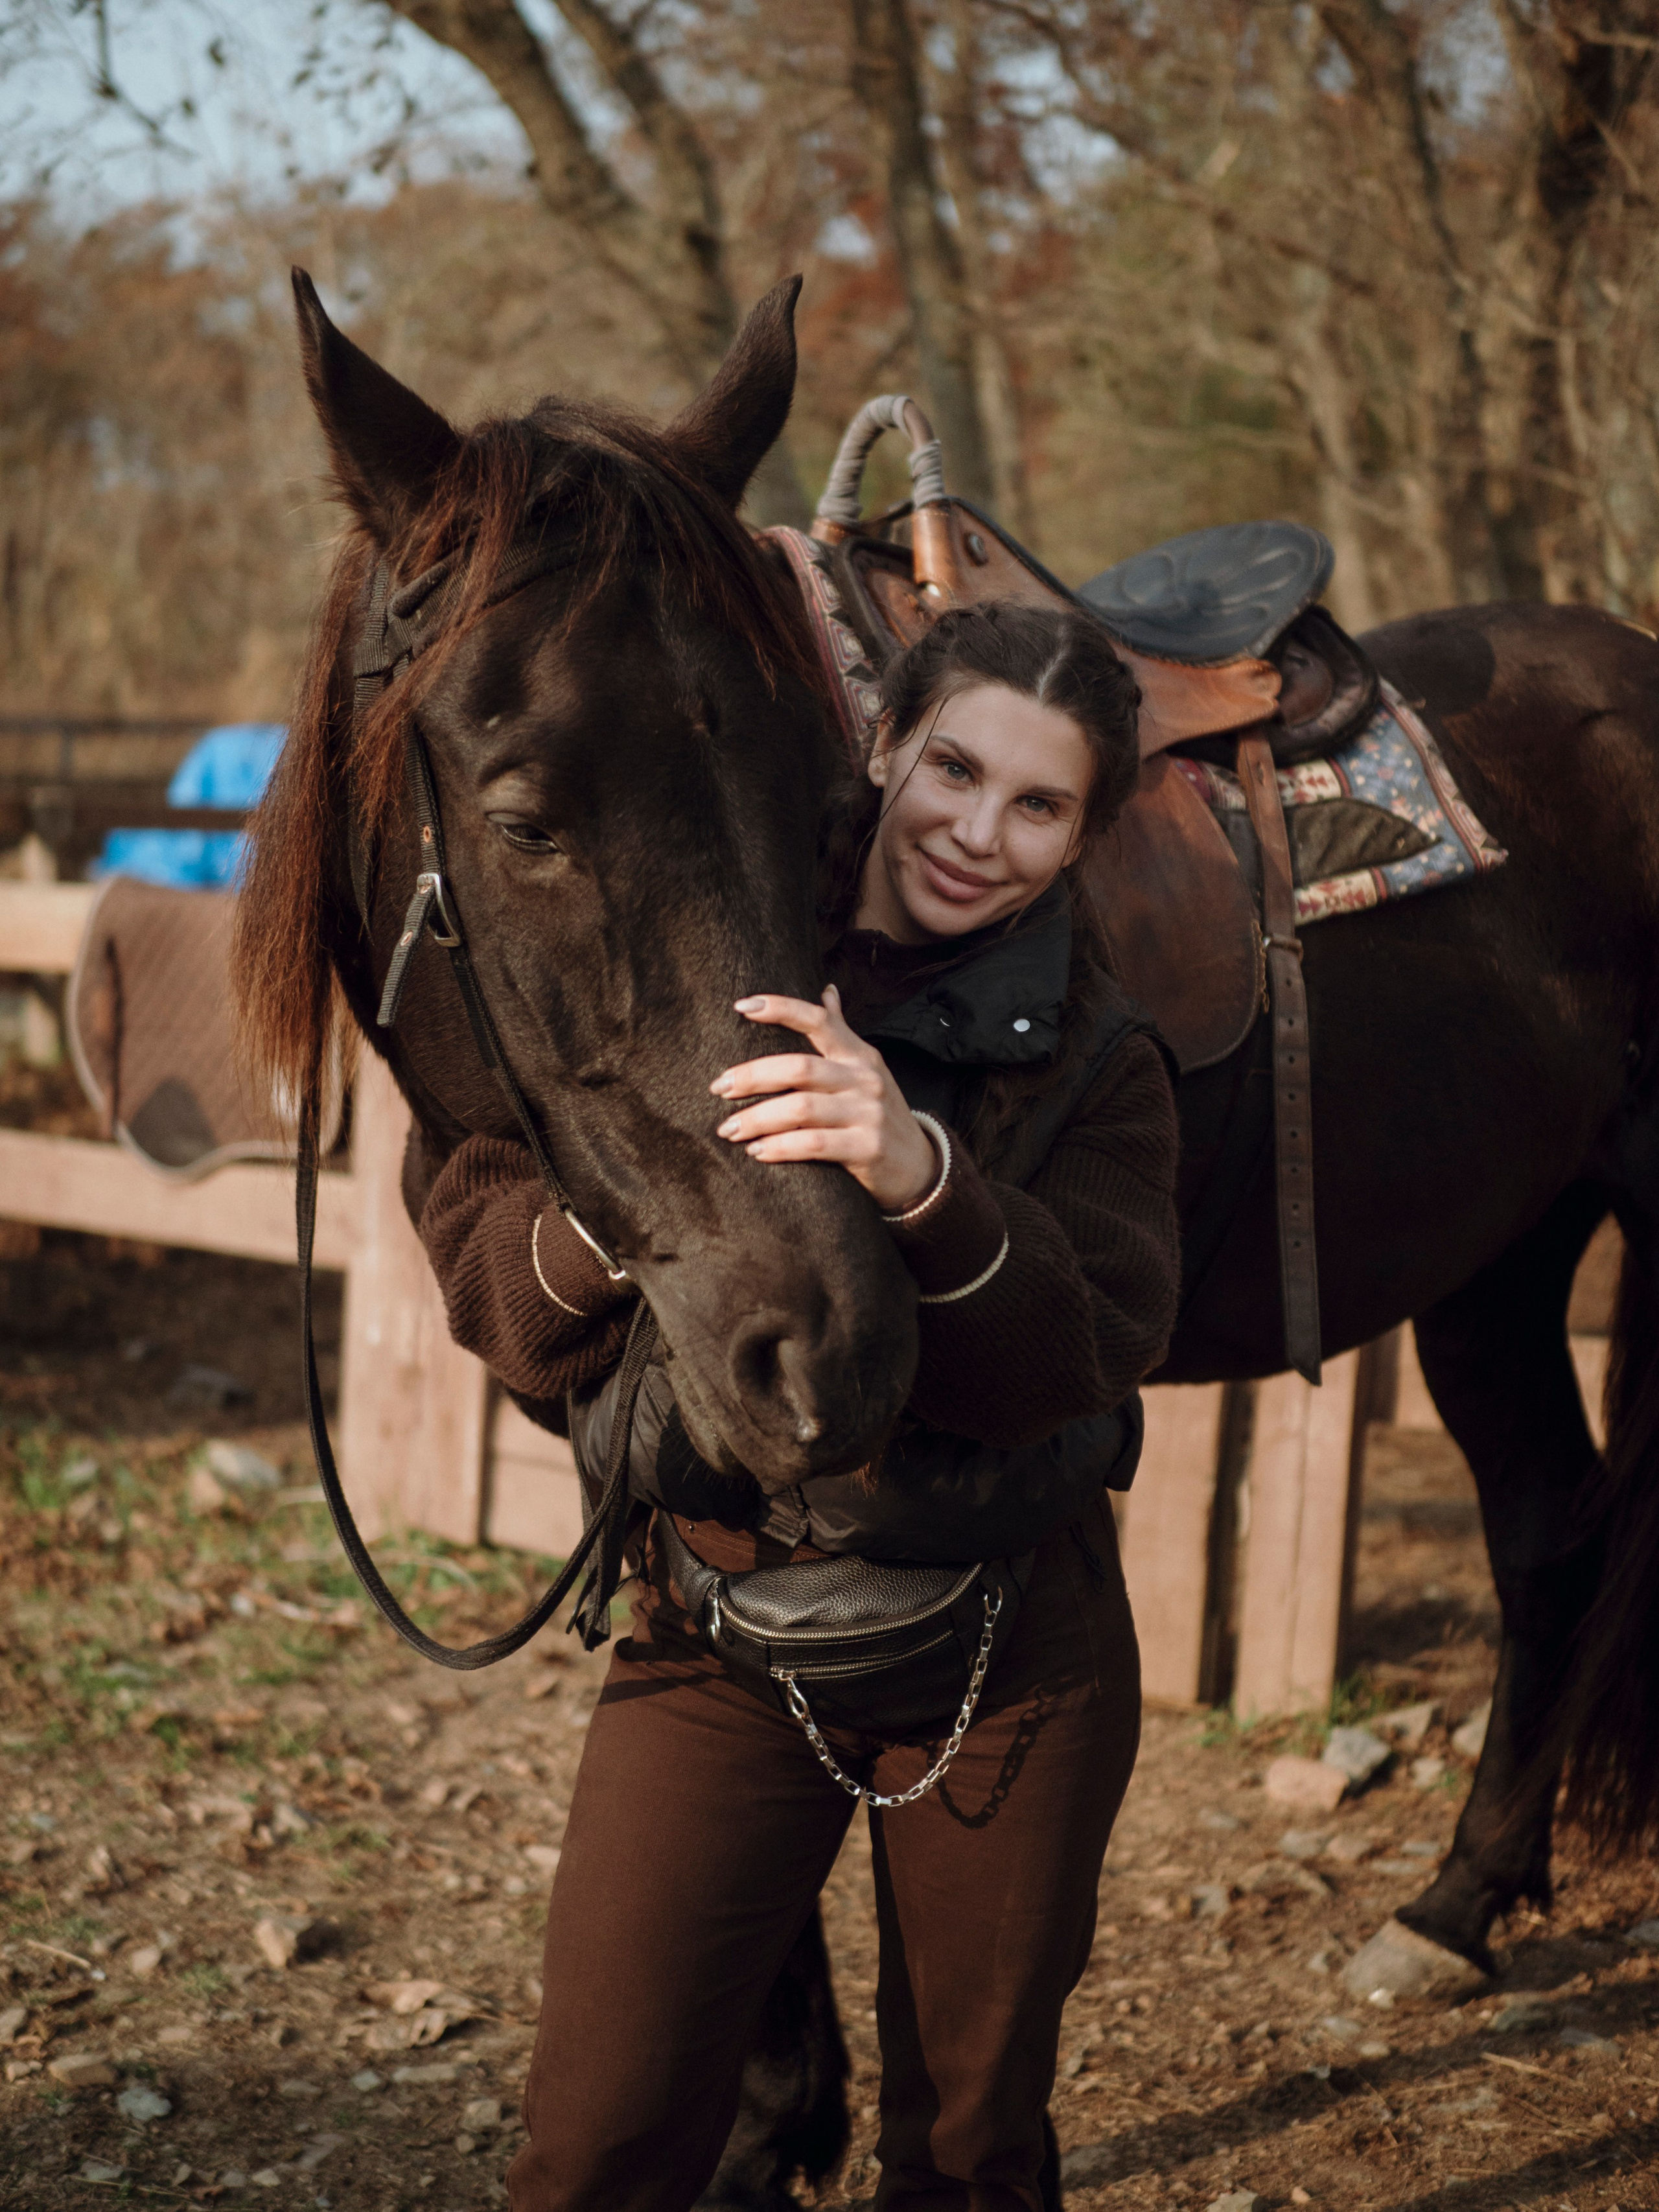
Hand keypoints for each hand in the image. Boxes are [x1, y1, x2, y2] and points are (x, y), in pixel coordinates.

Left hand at [711, 986, 939, 1213]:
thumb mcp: (866, 1070)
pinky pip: (814, 1145)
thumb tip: (827, 990)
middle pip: (799, 1068)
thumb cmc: (878, 1115)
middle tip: (718, 1088)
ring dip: (757, 1119)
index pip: (818, 1020)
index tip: (740, 1006)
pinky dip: (780, 1148)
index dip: (779, 1008)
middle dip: (752, 1076)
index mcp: (859, 1055)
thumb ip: (842, 1032)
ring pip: (801, 1108)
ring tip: (728, 1130)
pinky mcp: (868, 1148)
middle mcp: (865, 1079)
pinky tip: (757, 1152)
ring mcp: (868, 1113)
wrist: (920, 1167)